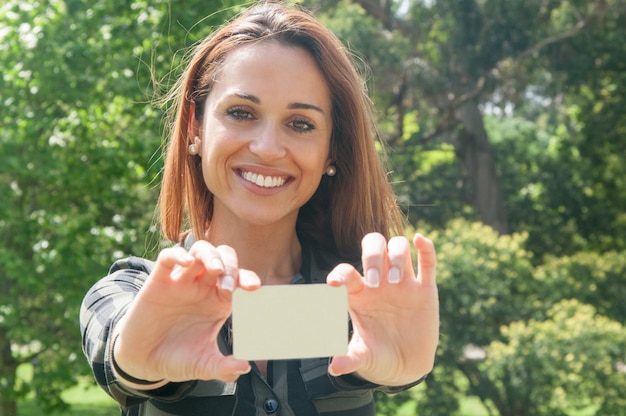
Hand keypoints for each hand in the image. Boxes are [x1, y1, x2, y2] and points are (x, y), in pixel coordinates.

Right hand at [112, 241, 259, 386]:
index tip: (254, 288)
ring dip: (211, 255)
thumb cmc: (176, 358)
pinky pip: (168, 258)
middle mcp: (202, 288)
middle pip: (223, 258)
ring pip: (200, 251)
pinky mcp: (157, 282)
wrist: (143, 362)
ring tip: (215, 270)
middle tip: (229, 287)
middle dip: (231, 266)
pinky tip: (186, 263)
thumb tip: (245, 368)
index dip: (248, 278)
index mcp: (218, 302)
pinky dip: (178, 255)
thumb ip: (224, 368)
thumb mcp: (203, 365)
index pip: (239, 279)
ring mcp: (181, 282)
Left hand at [327, 233, 438, 385]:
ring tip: (397, 281)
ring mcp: (403, 282)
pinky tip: (421, 240)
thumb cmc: (378, 357)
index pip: (346, 272)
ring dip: (397, 256)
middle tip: (376, 282)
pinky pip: (427, 261)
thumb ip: (349, 359)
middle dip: (373, 256)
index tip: (334, 284)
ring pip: (399, 247)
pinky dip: (427, 247)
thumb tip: (334, 368)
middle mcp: (380, 281)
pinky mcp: (425, 289)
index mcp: (359, 294)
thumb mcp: (363, 358)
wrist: (406, 365)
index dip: (340, 273)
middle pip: (373, 246)